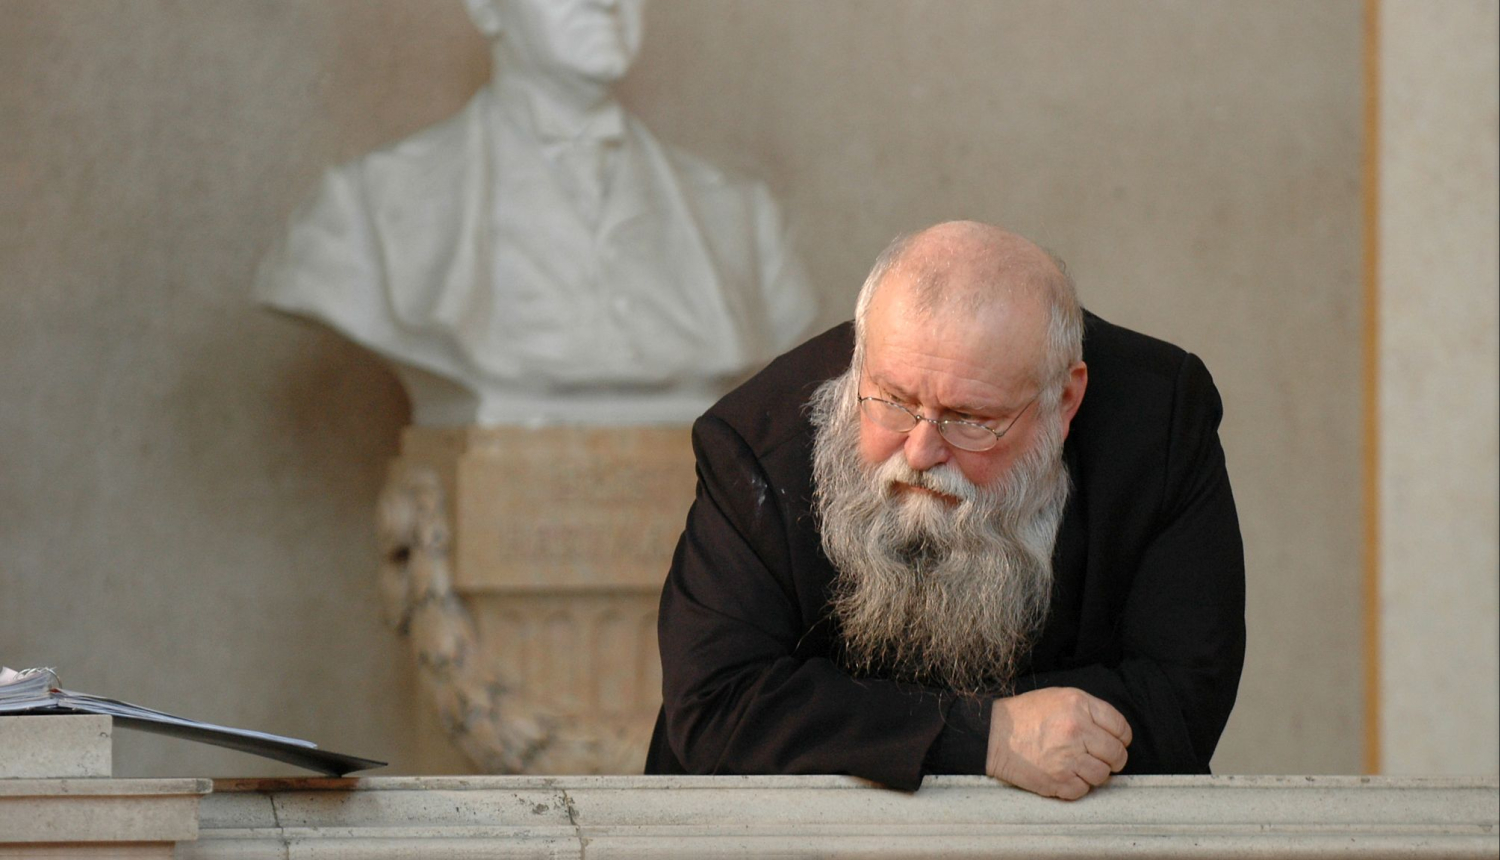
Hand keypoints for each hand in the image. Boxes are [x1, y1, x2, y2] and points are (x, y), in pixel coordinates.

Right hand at [985, 687, 1132, 800]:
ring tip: (1080, 767)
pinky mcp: (1057, 780)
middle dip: (1113, 759)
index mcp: (1079, 706)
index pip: (1121, 728)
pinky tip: (1065, 775)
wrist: (993, 734)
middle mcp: (1077, 731)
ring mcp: (1068, 758)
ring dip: (1094, 774)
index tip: (1115, 742)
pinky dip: (1076, 786)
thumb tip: (1114, 732)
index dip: (1121, 738)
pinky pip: (1082, 790)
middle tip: (1102, 759)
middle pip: (1116, 754)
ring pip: (1102, 776)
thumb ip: (1089, 710)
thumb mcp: (1059, 697)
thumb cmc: (1026, 714)